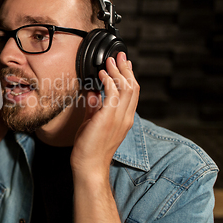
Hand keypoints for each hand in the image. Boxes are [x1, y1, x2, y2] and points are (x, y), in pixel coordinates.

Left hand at [70, 52, 138, 175]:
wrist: (89, 166)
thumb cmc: (90, 148)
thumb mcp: (93, 123)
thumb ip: (94, 107)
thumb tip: (92, 93)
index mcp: (124, 118)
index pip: (132, 93)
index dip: (129, 76)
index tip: (124, 64)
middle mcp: (125, 117)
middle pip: (133, 87)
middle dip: (126, 69)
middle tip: (120, 56)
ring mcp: (118, 118)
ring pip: (126, 88)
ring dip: (118, 72)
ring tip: (110, 61)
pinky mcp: (108, 118)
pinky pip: (113, 94)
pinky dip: (108, 81)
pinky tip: (102, 74)